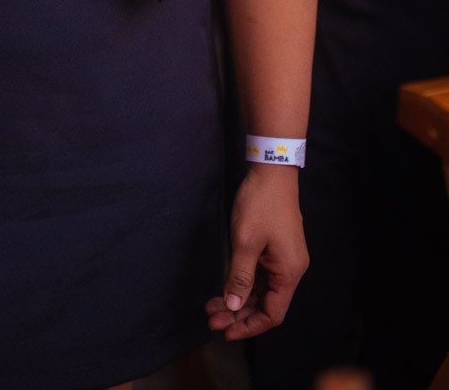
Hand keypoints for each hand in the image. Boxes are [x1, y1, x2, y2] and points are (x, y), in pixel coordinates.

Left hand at [206, 165, 308, 339]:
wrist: (271, 171)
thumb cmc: (260, 204)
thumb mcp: (245, 242)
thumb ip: (239, 277)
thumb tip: (232, 307)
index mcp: (289, 272)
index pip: (272, 314)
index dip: (249, 326)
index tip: (225, 331)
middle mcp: (290, 270)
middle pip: (266, 304)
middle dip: (238, 314)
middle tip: (211, 318)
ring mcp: (284, 259)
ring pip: (261, 290)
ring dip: (238, 299)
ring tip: (212, 306)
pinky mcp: (276, 249)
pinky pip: (261, 276)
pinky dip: (243, 283)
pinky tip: (225, 287)